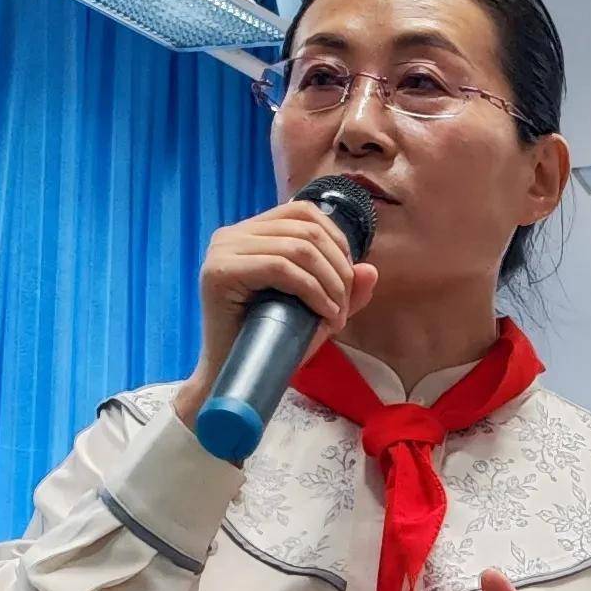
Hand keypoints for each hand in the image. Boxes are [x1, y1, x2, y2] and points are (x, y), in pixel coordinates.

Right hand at [172, 197, 380, 425]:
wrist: (236, 378)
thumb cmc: (271, 344)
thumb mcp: (315, 311)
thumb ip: (341, 289)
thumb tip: (370, 269)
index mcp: (251, 233)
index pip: (302, 212)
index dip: (337, 240)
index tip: (348, 281)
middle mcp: (232, 235)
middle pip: (306, 230)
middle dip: (338, 269)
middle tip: (344, 307)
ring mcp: (223, 250)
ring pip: (298, 248)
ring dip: (330, 284)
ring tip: (336, 316)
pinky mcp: (220, 272)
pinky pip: (281, 267)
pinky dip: (313, 291)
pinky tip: (324, 316)